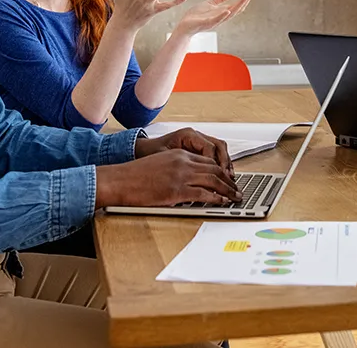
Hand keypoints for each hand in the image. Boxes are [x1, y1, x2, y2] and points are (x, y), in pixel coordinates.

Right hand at [95, 149, 240, 207]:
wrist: (119, 180)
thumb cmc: (134, 176)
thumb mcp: (159, 164)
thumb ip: (176, 168)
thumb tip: (189, 180)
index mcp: (179, 154)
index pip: (208, 160)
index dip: (221, 170)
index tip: (228, 178)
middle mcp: (183, 162)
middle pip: (215, 169)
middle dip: (229, 180)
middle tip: (237, 189)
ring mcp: (181, 176)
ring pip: (213, 181)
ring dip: (227, 190)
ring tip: (235, 197)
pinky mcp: (177, 190)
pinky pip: (203, 194)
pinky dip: (216, 198)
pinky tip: (222, 202)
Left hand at [136, 127, 233, 177]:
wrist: (140, 153)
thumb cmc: (149, 156)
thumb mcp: (164, 162)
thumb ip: (182, 171)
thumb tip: (199, 183)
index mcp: (187, 135)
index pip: (209, 148)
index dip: (216, 164)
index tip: (219, 178)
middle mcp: (195, 136)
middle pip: (219, 146)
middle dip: (226, 164)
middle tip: (230, 180)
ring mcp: (198, 141)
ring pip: (220, 149)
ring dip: (226, 163)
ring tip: (230, 178)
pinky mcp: (198, 148)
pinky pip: (215, 153)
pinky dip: (221, 164)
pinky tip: (223, 175)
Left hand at [172, 0, 256, 36]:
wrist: (184, 26)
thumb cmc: (196, 16)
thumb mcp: (209, 4)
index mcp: (222, 12)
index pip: (237, 4)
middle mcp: (221, 17)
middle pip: (237, 8)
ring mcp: (215, 20)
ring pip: (229, 14)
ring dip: (238, 6)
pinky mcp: (206, 23)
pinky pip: (216, 20)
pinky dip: (223, 16)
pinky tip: (228, 10)